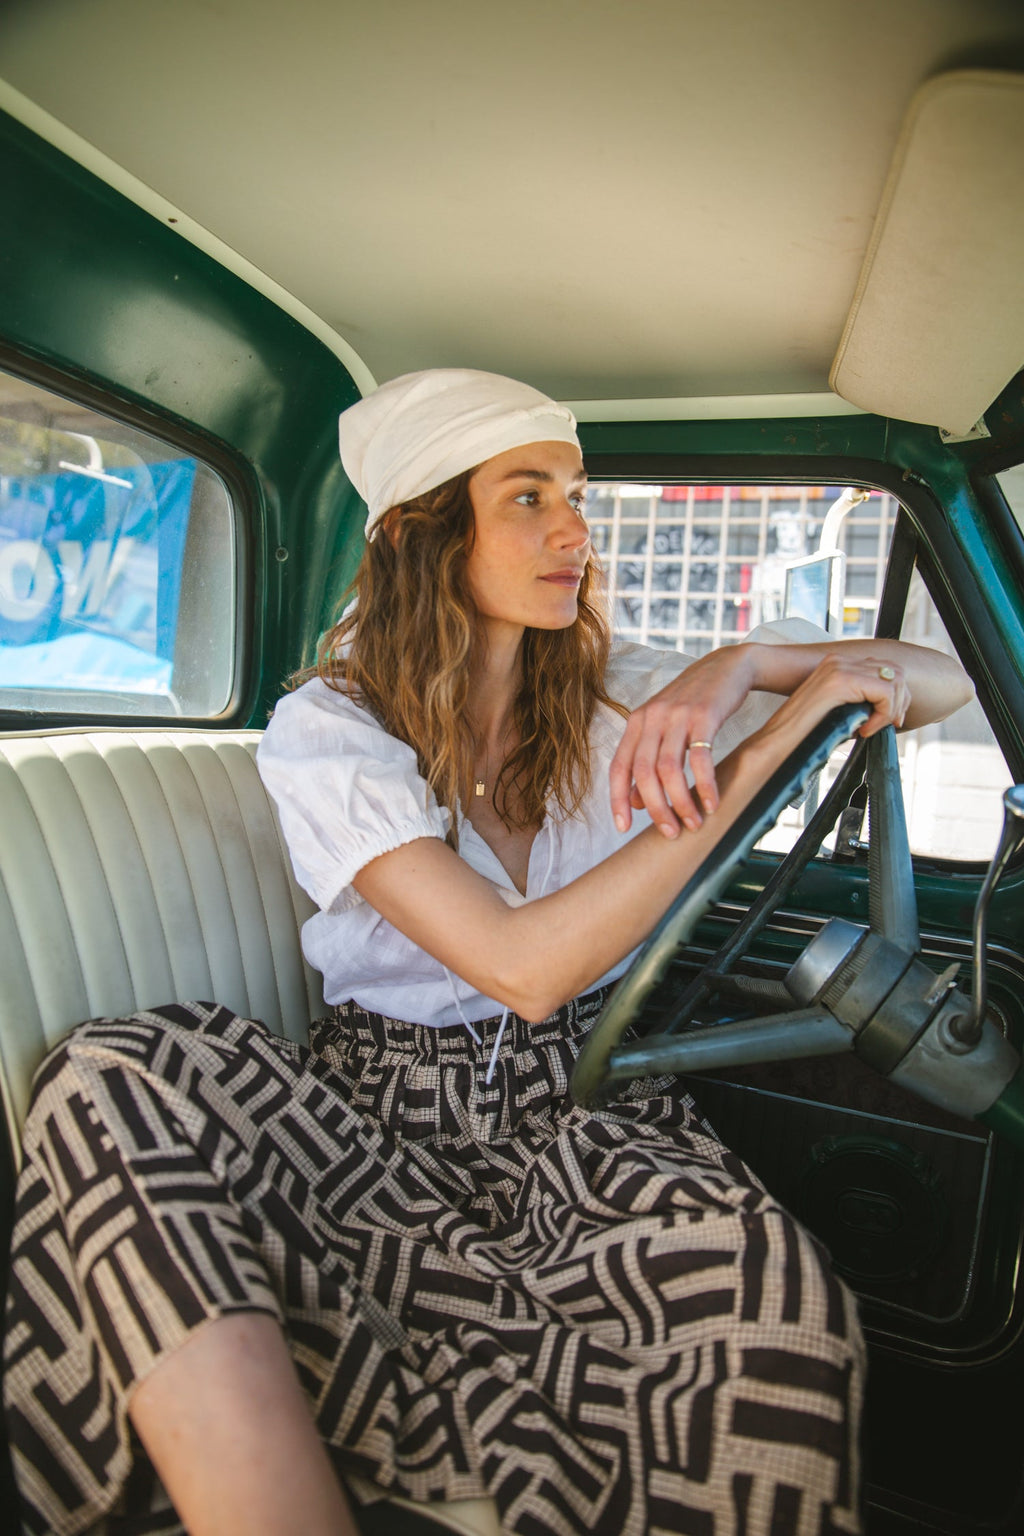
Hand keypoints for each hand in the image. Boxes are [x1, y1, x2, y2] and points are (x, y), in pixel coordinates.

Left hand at [609, 645, 758, 838]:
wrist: (727, 666)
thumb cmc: (694, 703)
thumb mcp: (664, 727)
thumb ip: (647, 760)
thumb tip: (635, 801)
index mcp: (637, 722)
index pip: (619, 767)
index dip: (617, 800)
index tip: (623, 827)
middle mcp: (652, 718)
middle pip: (644, 773)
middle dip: (656, 808)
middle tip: (671, 832)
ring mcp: (677, 715)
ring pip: (669, 769)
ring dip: (680, 802)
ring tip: (694, 822)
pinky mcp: (704, 715)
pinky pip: (700, 758)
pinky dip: (705, 785)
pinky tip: (712, 802)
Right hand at [764, 653, 909, 748]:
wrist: (779, 742)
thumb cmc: (807, 734)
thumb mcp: (840, 710)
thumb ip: (861, 700)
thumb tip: (892, 705)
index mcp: (837, 663)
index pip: (885, 668)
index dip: (896, 696)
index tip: (891, 720)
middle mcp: (839, 660)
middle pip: (895, 671)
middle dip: (900, 701)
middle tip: (891, 725)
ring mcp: (839, 667)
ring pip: (894, 681)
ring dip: (891, 709)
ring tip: (872, 728)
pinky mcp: (841, 680)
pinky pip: (884, 694)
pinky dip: (883, 715)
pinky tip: (864, 730)